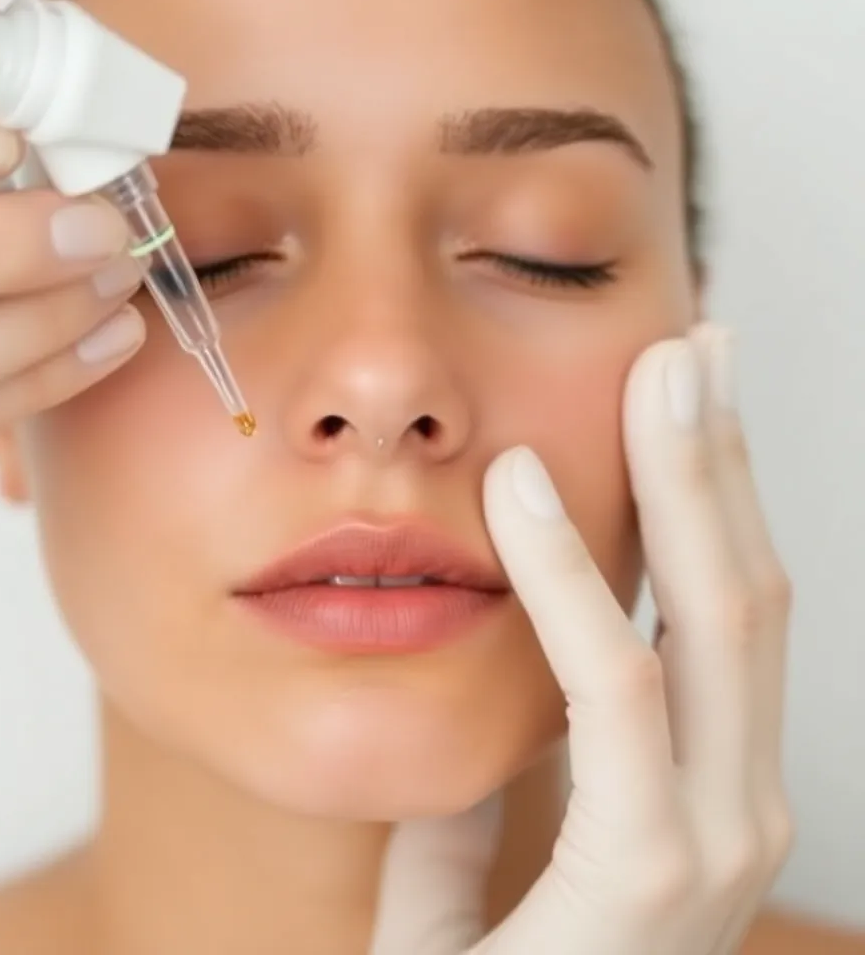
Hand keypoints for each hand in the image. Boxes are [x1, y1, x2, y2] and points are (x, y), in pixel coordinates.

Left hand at [372, 324, 793, 954]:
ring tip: (663, 368)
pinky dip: (574, 576)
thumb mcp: (474, 870)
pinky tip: (524, 488)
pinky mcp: (648, 873)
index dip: (710, 500)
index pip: (718, 616)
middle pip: (745, 592)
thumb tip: (481, 714)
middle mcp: (731, 805)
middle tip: (698, 344)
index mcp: (697, 792)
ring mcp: (710, 841)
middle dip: (725, 459)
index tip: (684, 400)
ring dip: (693, 480)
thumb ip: (489, 792)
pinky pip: (611, 687)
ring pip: (717, 619)